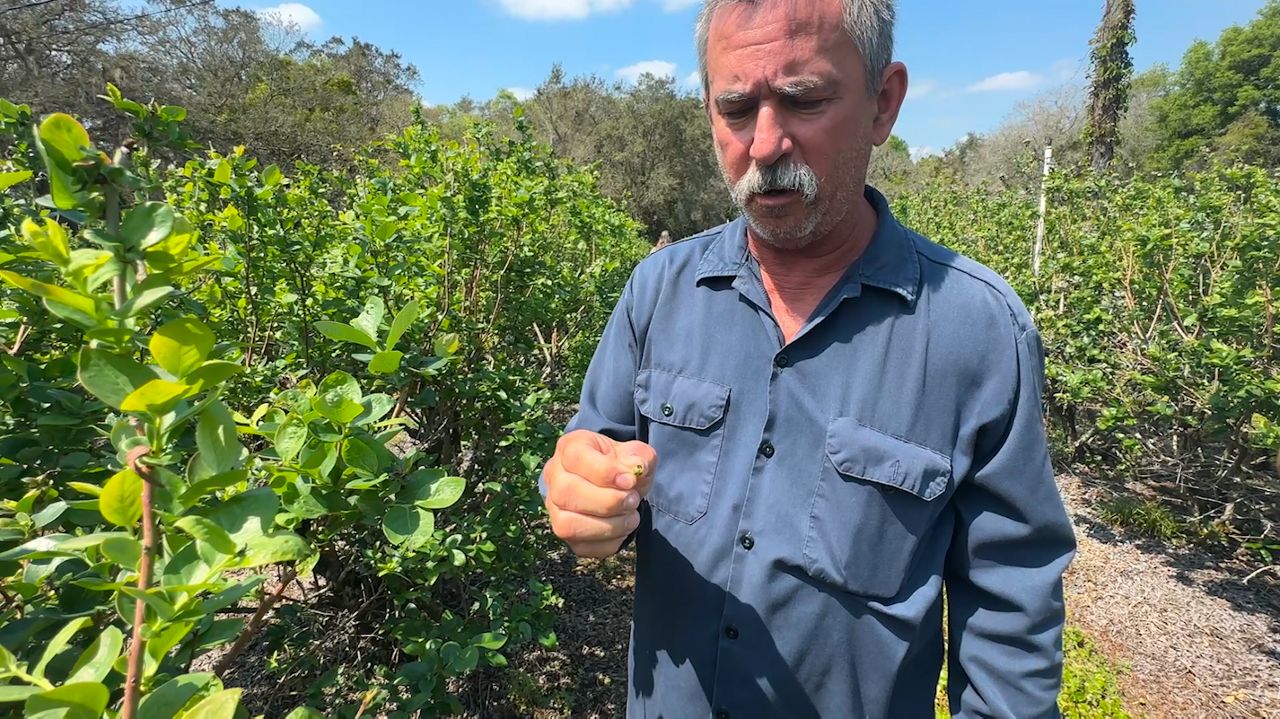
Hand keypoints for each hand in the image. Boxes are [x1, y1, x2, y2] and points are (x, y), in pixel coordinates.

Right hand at [544, 429, 656, 557]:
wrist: (616, 484)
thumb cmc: (622, 465)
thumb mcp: (636, 453)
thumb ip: (640, 457)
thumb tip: (634, 470)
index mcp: (570, 447)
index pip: (576, 458)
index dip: (605, 472)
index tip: (630, 480)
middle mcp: (554, 476)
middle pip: (567, 493)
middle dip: (608, 502)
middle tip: (633, 500)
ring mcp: (554, 507)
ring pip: (567, 525)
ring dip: (608, 526)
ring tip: (631, 517)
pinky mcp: (564, 533)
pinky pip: (580, 547)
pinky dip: (608, 543)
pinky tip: (622, 529)